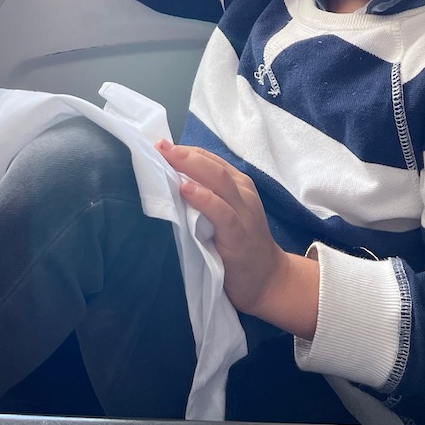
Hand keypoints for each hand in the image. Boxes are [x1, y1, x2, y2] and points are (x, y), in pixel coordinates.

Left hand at [156, 139, 319, 337]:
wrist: (267, 279)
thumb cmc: (238, 245)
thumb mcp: (221, 214)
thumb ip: (202, 197)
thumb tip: (165, 181)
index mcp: (236, 184)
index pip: (207, 158)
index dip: (183, 150)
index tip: (157, 145)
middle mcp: (241, 192)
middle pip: (211, 164)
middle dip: (182, 154)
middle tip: (157, 146)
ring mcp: (243, 212)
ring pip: (218, 180)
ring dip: (190, 167)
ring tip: (166, 158)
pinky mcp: (239, 234)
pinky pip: (221, 212)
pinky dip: (203, 198)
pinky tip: (185, 190)